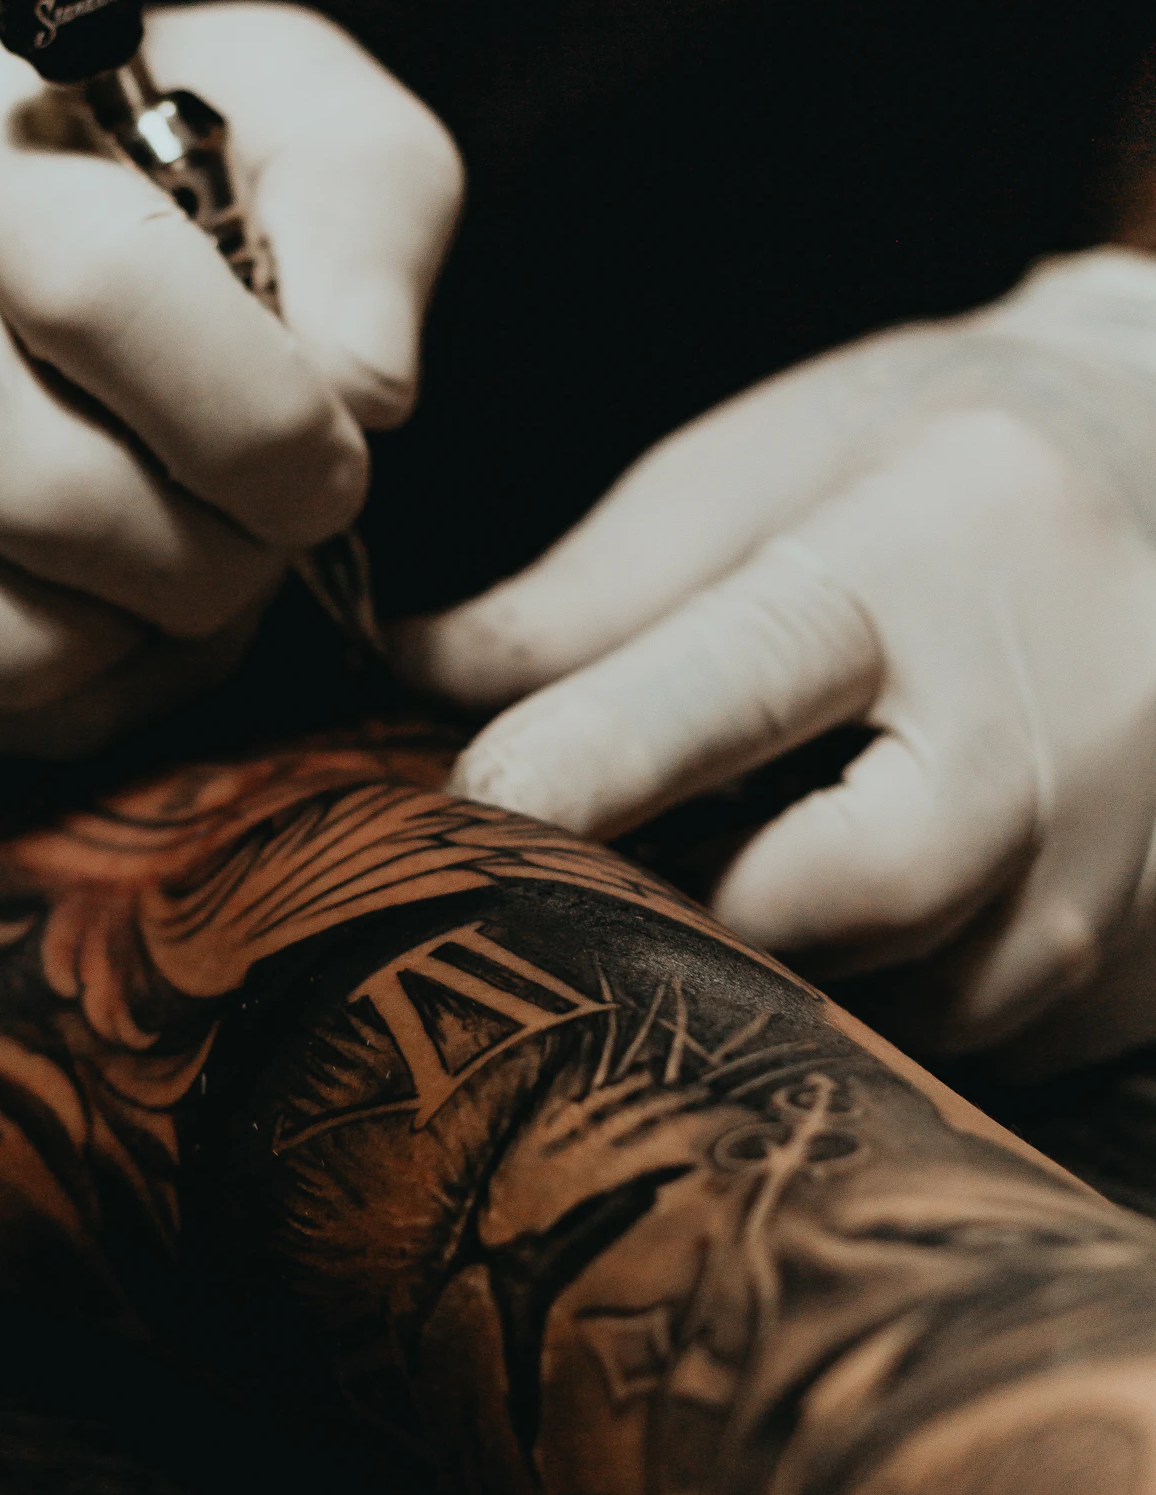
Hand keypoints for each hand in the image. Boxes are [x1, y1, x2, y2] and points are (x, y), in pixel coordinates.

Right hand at [0, 0, 461, 751]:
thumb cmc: (133, 169)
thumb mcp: (287, 118)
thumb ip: (364, 227)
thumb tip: (363, 394)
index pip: (106, 296)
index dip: (261, 422)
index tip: (326, 461)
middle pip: (64, 501)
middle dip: (223, 549)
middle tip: (258, 518)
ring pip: (18, 639)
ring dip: (155, 624)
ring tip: (179, 547)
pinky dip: (82, 677)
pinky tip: (100, 595)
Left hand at [395, 251, 1155, 1069]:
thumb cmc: (939, 458)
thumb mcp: (767, 463)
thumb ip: (591, 591)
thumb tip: (411, 678)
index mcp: (940, 546)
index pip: (744, 682)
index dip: (596, 760)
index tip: (477, 809)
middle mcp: (1066, 709)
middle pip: (847, 891)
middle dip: (716, 897)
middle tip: (652, 859)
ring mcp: (1138, 842)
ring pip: (920, 995)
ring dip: (807, 957)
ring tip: (789, 854)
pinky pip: (990, 1036)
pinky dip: (904, 989)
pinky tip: (888, 895)